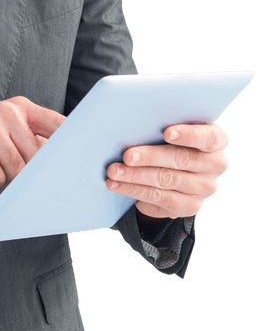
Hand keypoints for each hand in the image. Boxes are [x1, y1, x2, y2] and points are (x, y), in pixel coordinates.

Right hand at [0, 97, 65, 203]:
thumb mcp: (3, 134)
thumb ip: (31, 141)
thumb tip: (65, 161)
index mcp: (19, 107)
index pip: (59, 125)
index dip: (71, 145)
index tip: (79, 162)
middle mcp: (6, 111)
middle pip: (38, 156)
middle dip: (24, 173)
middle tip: (2, 169)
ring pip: (17, 169)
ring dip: (1, 178)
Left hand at [105, 122, 228, 218]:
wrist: (176, 169)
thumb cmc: (170, 140)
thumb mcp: (173, 129)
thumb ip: (162, 124)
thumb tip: (134, 123)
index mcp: (216, 140)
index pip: (209, 137)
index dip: (188, 135)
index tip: (166, 132)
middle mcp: (215, 165)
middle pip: (181, 160)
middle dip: (150, 157)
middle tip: (127, 156)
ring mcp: (204, 188)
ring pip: (166, 180)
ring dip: (135, 176)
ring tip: (114, 172)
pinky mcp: (189, 206)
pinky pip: (159, 198)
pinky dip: (134, 191)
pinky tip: (118, 185)